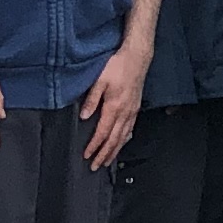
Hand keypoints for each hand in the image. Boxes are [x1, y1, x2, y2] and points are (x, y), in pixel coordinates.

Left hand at [79, 41, 150, 169]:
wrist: (137, 57)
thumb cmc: (118, 65)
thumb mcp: (100, 80)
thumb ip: (91, 99)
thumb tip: (84, 116)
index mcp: (114, 106)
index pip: (103, 132)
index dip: (94, 146)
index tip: (87, 155)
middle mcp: (125, 112)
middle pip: (114, 139)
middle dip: (104, 154)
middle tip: (95, 166)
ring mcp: (132, 111)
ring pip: (123, 137)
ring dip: (114, 151)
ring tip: (107, 161)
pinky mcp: (136, 107)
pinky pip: (130, 129)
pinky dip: (124, 140)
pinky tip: (121, 143)